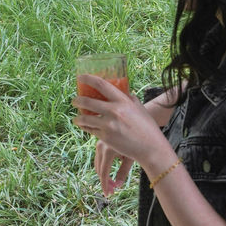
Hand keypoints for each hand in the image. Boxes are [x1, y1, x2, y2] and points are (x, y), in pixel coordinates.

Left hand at [73, 74, 173, 195]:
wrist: (151, 148)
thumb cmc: (147, 127)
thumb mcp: (139, 108)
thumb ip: (129, 98)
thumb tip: (121, 90)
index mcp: (123, 101)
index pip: (102, 85)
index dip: (88, 79)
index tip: (80, 77)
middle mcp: (114, 111)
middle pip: (87, 102)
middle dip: (77, 101)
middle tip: (75, 101)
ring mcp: (108, 125)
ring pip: (85, 119)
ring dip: (78, 118)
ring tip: (77, 118)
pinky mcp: (105, 138)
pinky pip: (90, 130)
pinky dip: (86, 128)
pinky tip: (85, 127)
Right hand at [94, 138, 133, 197]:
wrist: (136, 128)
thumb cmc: (136, 143)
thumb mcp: (130, 159)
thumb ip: (123, 173)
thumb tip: (117, 186)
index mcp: (108, 150)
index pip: (103, 172)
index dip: (105, 185)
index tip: (108, 194)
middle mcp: (101, 146)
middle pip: (99, 169)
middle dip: (105, 182)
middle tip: (112, 192)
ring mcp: (99, 143)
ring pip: (98, 164)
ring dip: (103, 175)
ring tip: (112, 185)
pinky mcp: (101, 142)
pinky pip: (99, 158)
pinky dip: (103, 167)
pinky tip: (110, 174)